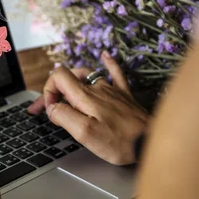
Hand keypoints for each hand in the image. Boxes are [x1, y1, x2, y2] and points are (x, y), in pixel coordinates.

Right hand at [28, 52, 148, 164]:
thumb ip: (63, 116)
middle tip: (51, 109)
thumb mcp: (84, 133)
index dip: (48, 91)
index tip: (51, 109)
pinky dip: (108, 62)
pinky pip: (116, 72)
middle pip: (70, 77)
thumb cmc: (118, 142)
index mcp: (85, 96)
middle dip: (56, 90)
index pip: (58, 76)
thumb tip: (52, 107)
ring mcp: (112, 90)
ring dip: (72, 80)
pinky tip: (105, 55)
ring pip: (88, 75)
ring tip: (65, 92)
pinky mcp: (124, 95)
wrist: (150, 142)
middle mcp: (97, 88)